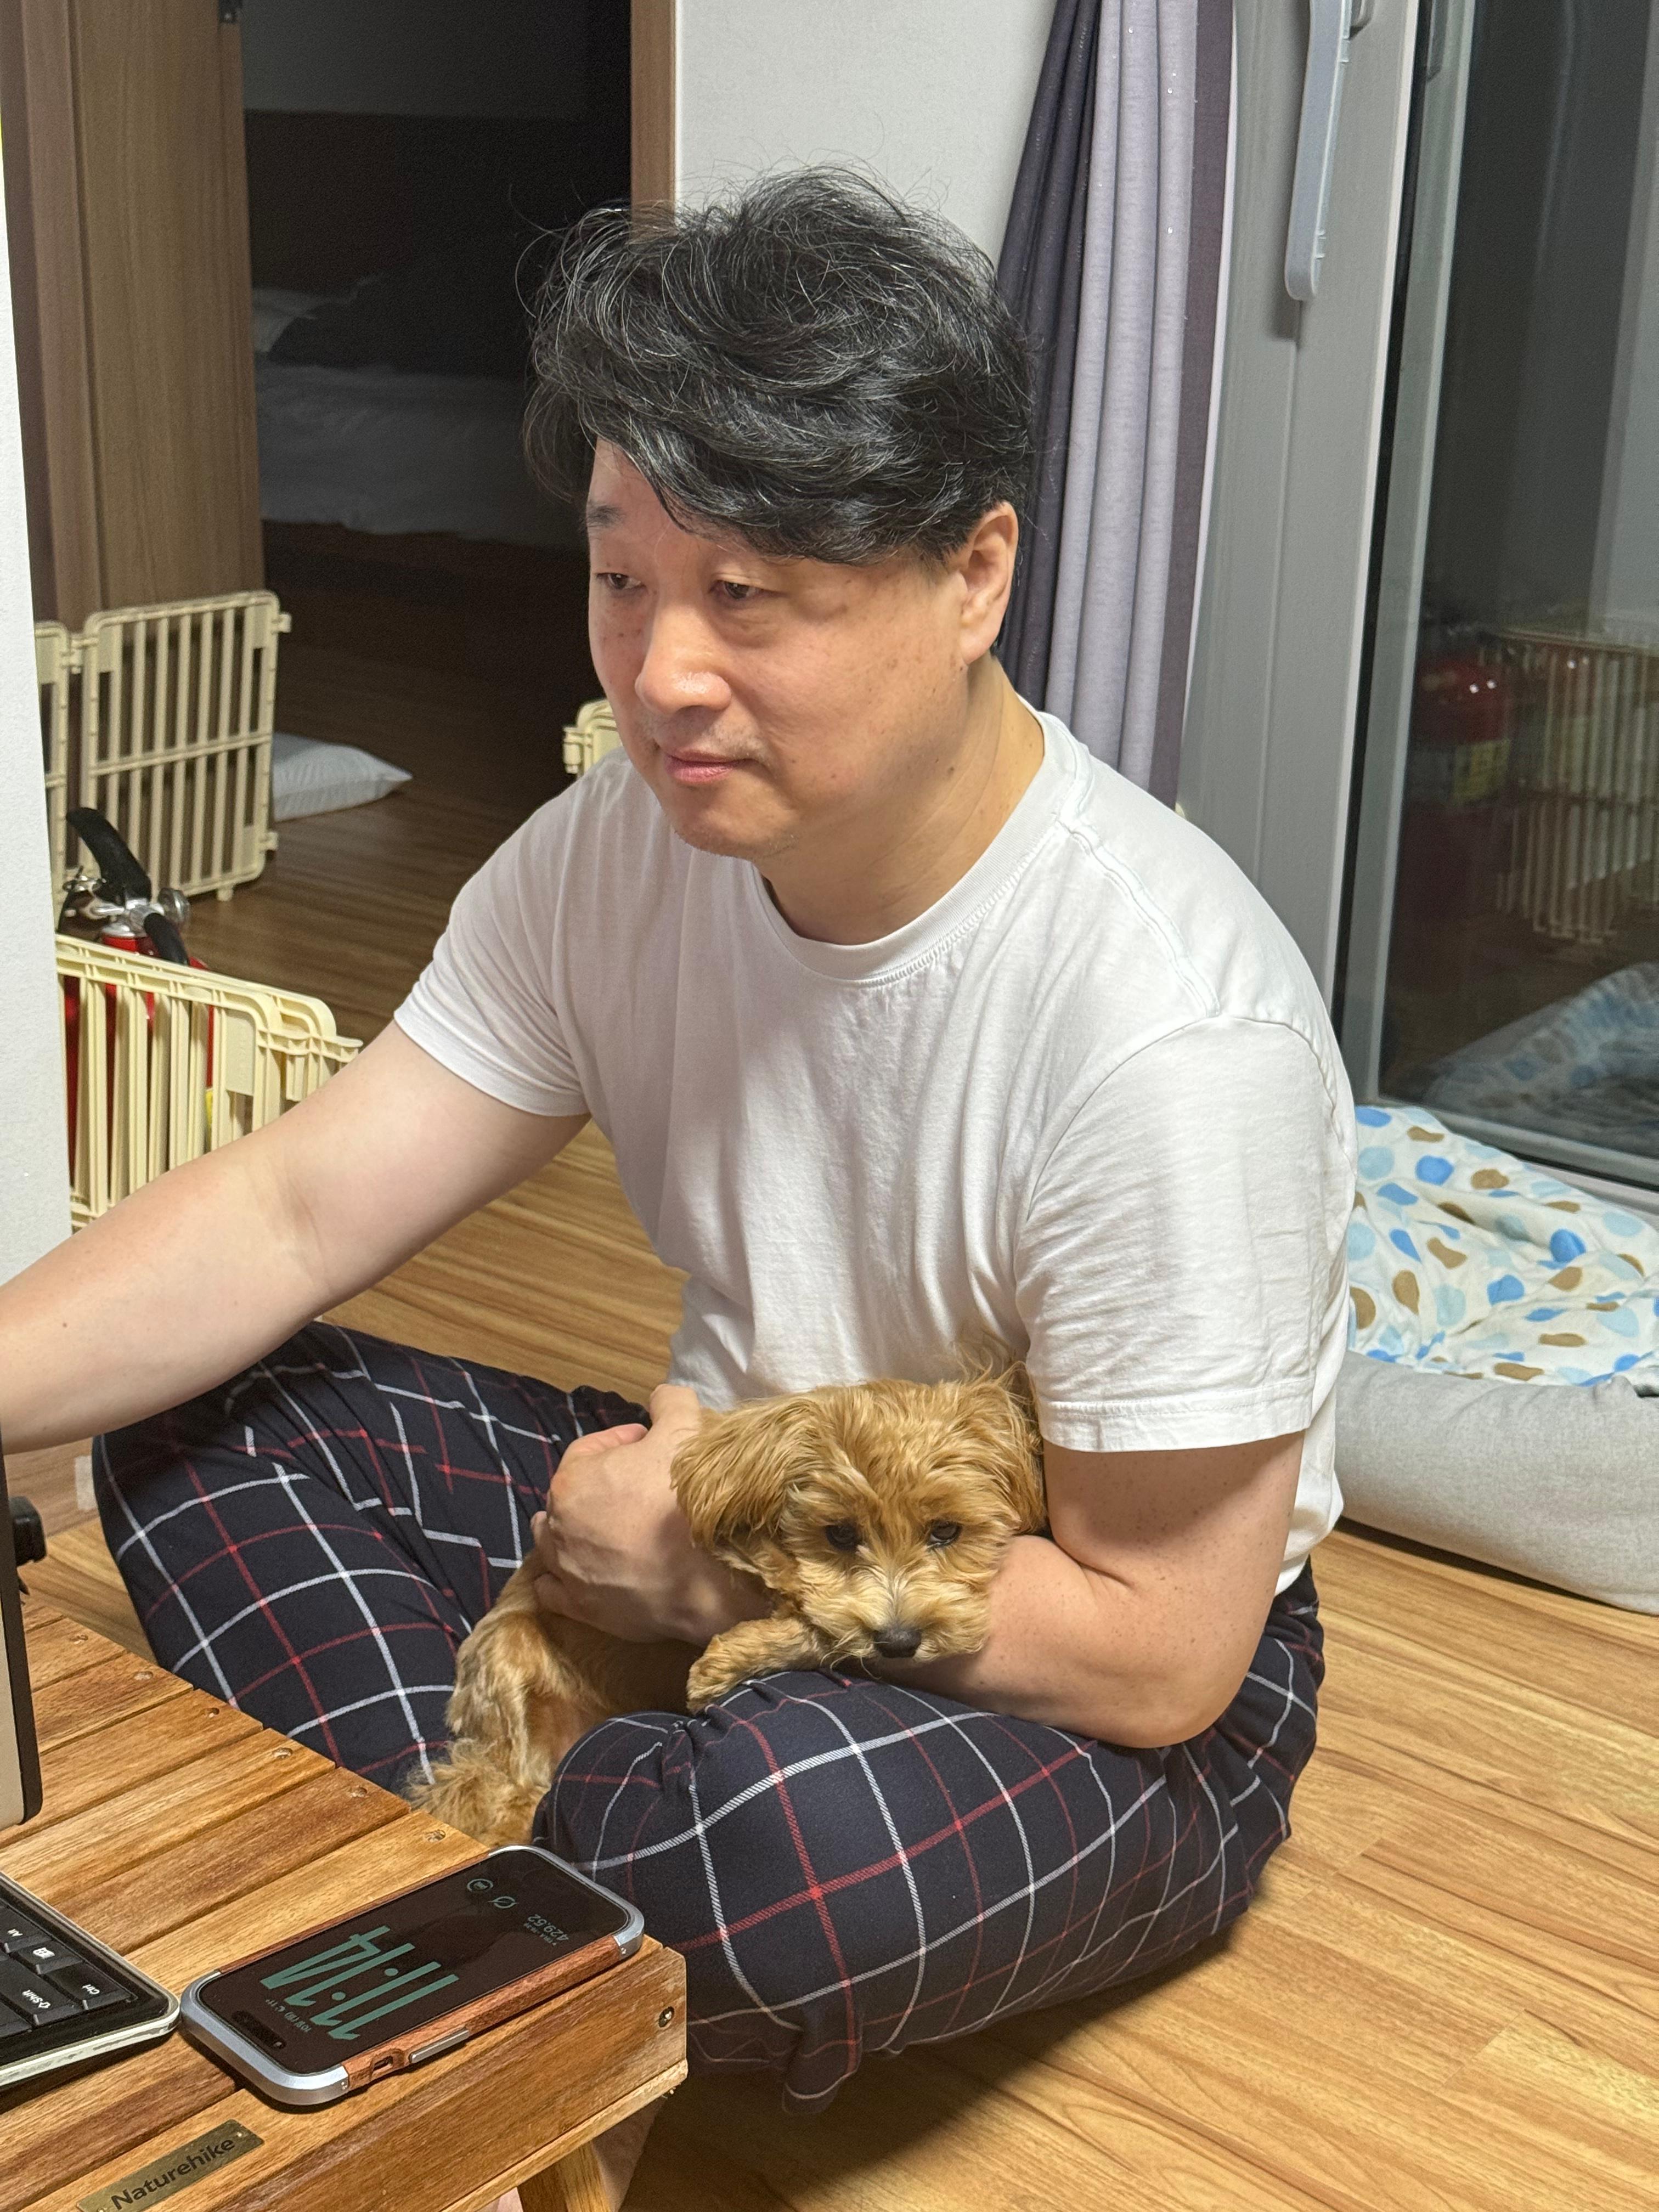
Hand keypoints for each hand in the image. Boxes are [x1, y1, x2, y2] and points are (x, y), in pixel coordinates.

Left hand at [531, 1385, 769, 1645]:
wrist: (707, 1577)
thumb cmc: (688, 1501)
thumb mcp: (686, 1430)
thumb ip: (670, 1403)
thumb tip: (662, 1397)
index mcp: (573, 1481)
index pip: (589, 1451)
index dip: (621, 1443)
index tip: (649, 1446)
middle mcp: (558, 1526)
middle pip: (570, 1497)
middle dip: (600, 1487)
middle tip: (637, 1487)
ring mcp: (565, 1571)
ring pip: (552, 1543)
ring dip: (572, 1531)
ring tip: (606, 1529)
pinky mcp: (579, 1609)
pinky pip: (553, 1590)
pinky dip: (562, 1579)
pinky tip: (584, 1571)